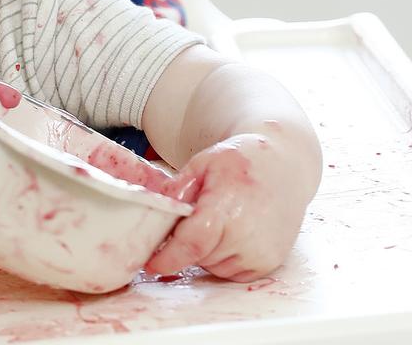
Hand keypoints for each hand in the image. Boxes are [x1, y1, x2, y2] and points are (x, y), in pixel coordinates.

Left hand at [145, 132, 314, 281]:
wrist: (284, 166)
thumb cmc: (242, 162)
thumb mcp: (202, 164)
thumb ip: (177, 190)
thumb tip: (154, 214)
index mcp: (225, 208)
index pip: (192, 244)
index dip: (168, 257)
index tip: (151, 264)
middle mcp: (246, 236)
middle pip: (198, 256)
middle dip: (186, 244)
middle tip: (195, 218)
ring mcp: (261, 253)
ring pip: (214, 267)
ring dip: (206, 252)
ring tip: (218, 221)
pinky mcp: (269, 263)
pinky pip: (233, 273)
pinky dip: (224, 259)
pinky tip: (232, 233)